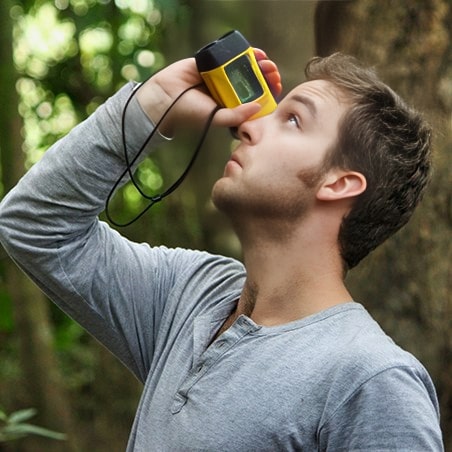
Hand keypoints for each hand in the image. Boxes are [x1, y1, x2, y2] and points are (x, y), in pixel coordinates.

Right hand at [136, 50, 281, 134]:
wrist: (166, 96)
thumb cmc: (189, 112)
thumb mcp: (217, 118)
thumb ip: (237, 116)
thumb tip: (258, 107)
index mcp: (231, 105)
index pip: (254, 99)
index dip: (267, 94)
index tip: (276, 89)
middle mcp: (228, 90)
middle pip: (253, 81)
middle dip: (266, 77)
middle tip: (273, 75)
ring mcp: (221, 75)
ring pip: (245, 67)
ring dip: (259, 65)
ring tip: (266, 65)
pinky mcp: (212, 62)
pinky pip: (231, 55)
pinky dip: (245, 53)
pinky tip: (256, 54)